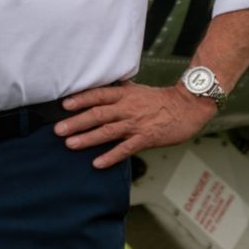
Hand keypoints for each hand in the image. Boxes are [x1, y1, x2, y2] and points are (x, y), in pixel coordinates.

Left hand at [56, 81, 217, 169]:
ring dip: (88, 138)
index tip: (65, 105)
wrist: (189, 107)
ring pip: (108, 131)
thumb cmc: (164, 99)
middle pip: (98, 114)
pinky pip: (125, 149)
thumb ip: (123, 89)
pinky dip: (111, 156)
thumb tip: (109, 85)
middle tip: (58, 130)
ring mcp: (136, 124)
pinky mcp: (146, 138)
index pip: (99, 95)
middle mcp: (128, 108)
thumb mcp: (140, 90)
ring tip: (70, 144)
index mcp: (126, 94)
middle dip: (77, 122)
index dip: (81, 99)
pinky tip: (97, 163)